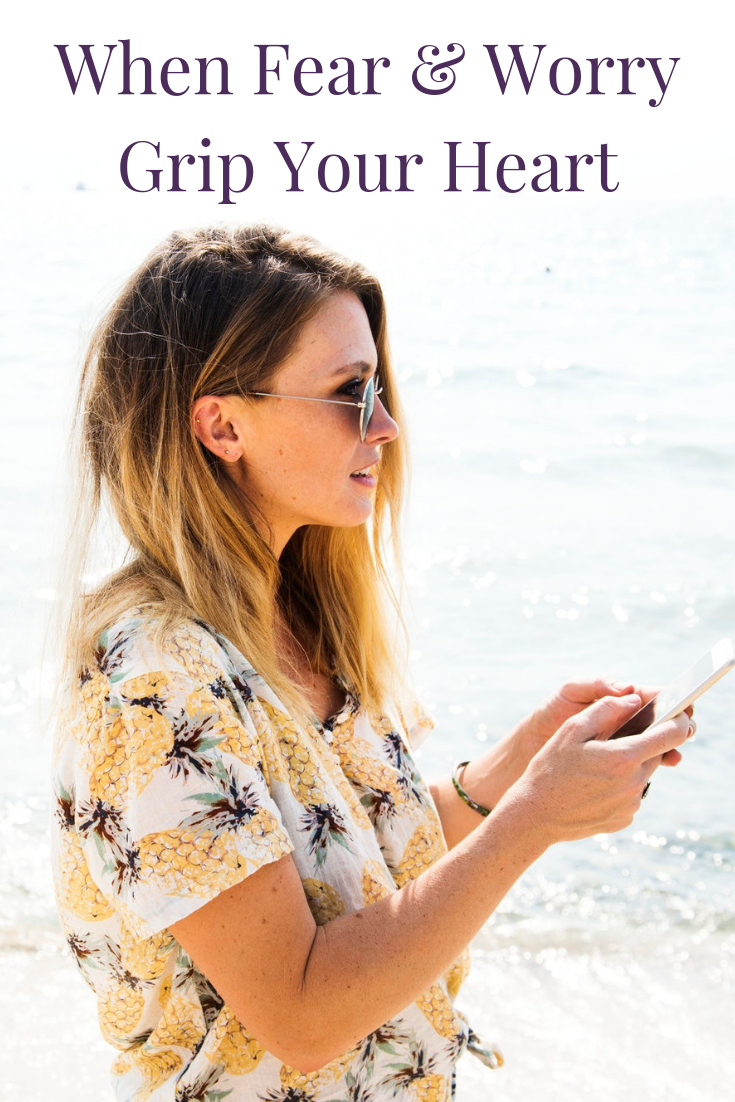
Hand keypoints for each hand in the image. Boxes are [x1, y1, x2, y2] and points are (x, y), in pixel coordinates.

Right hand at [511, 692, 693, 843]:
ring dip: (628, 765)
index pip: (672, 734)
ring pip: (642, 774)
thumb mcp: (571, 730)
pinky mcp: (624, 819)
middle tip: (612, 740)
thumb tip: (634, 700)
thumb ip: (605, 709)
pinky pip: (631, 794)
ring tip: (595, 767)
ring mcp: (631, 805)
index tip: (678, 711)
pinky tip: (592, 786)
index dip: (679, 719)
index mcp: (624, 757)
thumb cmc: (550, 768)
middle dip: (641, 742)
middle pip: (655, 753)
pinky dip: (619, 786)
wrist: (536, 815)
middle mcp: (635, 783)